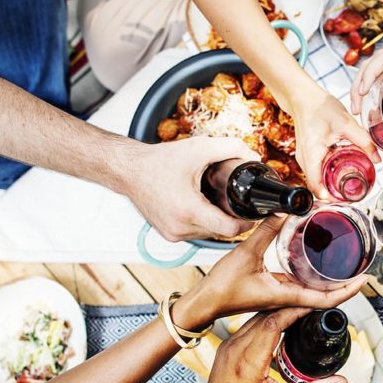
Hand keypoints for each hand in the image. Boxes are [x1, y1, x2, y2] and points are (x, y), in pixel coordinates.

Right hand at [126, 136, 258, 241]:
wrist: (129, 170)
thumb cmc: (159, 161)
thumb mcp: (199, 148)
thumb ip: (231, 148)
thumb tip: (254, 156)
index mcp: (188, 209)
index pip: (230, 229)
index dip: (247, 222)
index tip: (253, 211)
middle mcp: (179, 226)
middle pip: (221, 231)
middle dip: (232, 217)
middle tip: (237, 200)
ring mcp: (173, 233)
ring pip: (209, 233)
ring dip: (217, 220)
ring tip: (217, 200)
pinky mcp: (168, 235)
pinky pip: (195, 232)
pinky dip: (202, 222)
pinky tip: (202, 206)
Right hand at [176, 215, 368, 322]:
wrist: (204, 303)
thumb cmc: (222, 286)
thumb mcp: (246, 252)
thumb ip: (266, 230)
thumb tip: (286, 210)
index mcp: (286, 295)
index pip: (326, 299)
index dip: (348, 291)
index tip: (365, 279)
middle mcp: (287, 298)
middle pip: (325, 296)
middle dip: (346, 284)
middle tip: (361, 267)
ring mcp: (280, 296)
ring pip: (313, 292)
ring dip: (331, 281)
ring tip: (345, 264)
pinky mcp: (273, 291)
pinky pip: (300, 286)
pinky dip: (313, 277)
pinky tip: (314, 264)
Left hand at [185, 308, 346, 382]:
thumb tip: (339, 381)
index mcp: (247, 362)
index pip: (273, 323)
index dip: (294, 310)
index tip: (312, 305)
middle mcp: (234, 349)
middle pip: (265, 315)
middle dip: (289, 306)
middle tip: (311, 304)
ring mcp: (228, 347)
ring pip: (255, 318)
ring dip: (277, 312)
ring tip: (299, 310)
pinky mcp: (226, 349)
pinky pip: (248, 326)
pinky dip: (266, 321)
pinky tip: (280, 325)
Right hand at [290, 89, 379, 197]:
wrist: (304, 98)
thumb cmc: (320, 108)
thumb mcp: (345, 123)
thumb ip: (363, 140)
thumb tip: (377, 158)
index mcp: (311, 154)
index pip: (315, 185)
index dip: (329, 197)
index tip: (344, 200)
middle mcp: (304, 159)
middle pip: (316, 185)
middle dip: (333, 193)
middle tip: (352, 195)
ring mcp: (304, 157)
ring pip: (316, 178)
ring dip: (330, 183)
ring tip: (348, 185)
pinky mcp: (307, 154)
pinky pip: (316, 170)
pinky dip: (327, 173)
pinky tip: (341, 170)